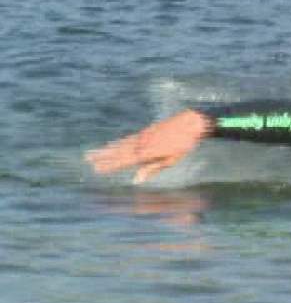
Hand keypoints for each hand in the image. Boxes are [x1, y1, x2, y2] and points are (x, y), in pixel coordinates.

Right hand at [87, 109, 213, 183]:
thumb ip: (153, 169)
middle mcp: (142, 143)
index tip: (96, 169)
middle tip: (87, 160)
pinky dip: (119, 142)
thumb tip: (136, 180)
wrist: (192, 122)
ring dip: (107, 148)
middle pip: (118, 151)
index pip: (124, 161)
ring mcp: (143, 136)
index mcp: (146, 152)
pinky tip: (113, 144)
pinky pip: (129, 138)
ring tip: (93, 152)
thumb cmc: (184, 144)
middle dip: (103, 156)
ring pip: (121, 143)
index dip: (109, 165)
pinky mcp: (147, 131)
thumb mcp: (171, 160)